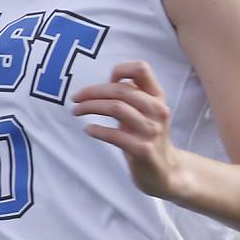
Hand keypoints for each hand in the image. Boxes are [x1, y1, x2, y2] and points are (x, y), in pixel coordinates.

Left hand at [71, 61, 180, 198]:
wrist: (165, 171)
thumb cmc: (146, 136)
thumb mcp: (144, 111)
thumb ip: (131, 95)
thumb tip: (105, 83)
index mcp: (158, 96)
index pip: (141, 69)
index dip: (120, 69)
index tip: (106, 81)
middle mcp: (157, 110)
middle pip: (120, 89)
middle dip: (92, 91)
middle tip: (75, 98)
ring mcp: (152, 130)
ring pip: (116, 108)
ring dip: (90, 107)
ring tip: (76, 111)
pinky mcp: (143, 150)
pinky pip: (115, 135)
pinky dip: (97, 130)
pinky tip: (88, 129)